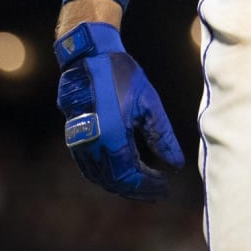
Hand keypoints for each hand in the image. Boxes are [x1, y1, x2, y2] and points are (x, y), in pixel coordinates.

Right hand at [54, 22, 184, 199]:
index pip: (130, 176)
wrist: (89, 58)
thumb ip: (162, 136)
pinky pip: (89, 167)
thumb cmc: (122, 76)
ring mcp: (79, 144)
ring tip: (143, 185)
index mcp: (113, 138)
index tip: (165, 188)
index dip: (148, 186)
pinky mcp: (74, 138)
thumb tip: (176, 164)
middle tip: (158, 191)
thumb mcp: (149, 103)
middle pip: (115, 181)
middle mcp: (92, 146)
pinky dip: (106, 176)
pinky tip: (121, 172)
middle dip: (137, 189)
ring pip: (100, 177)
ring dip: (121, 185)